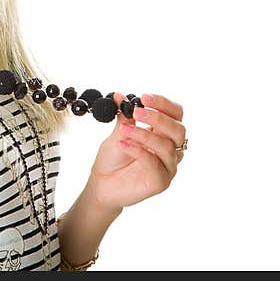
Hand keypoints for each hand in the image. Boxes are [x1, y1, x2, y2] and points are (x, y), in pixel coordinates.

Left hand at [86, 92, 185, 212]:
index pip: (175, 114)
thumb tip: (120, 96)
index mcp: (163, 134)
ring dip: (144, 134)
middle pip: (178, 129)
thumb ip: (124, 116)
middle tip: (137, 111)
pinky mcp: (160, 182)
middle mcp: (170, 149)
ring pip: (167, 146)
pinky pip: (154, 163)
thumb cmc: (113, 159)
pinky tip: (123, 145)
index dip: (164, 104)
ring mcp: (168, 166)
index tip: (145, 97)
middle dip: (158, 117)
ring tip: (124, 130)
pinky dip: (137, 150)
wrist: (101, 184)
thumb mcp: (119, 133)